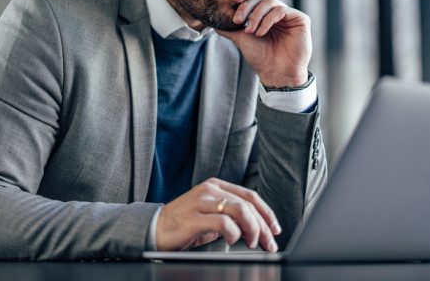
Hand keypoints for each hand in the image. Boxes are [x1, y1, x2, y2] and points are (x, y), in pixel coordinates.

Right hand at [156, 178, 281, 251]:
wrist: (154, 229)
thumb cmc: (183, 225)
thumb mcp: (210, 215)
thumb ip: (230, 215)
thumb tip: (256, 227)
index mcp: (215, 185)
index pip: (250, 196)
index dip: (267, 213)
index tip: (275, 229)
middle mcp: (209, 189)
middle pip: (248, 204)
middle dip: (264, 226)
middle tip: (269, 243)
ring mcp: (201, 201)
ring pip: (240, 210)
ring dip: (253, 229)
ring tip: (252, 243)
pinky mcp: (194, 217)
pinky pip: (224, 222)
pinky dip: (234, 233)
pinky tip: (233, 241)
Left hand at [217, 0, 311, 87]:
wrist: (276, 73)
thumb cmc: (261, 58)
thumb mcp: (242, 39)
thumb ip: (230, 29)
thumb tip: (212, 22)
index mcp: (266, 15)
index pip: (254, 0)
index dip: (242, 6)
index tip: (233, 19)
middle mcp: (278, 12)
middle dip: (247, 8)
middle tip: (239, 21)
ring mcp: (289, 15)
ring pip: (270, 2)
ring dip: (257, 16)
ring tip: (251, 31)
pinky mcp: (301, 19)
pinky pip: (282, 10)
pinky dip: (268, 19)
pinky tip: (261, 32)